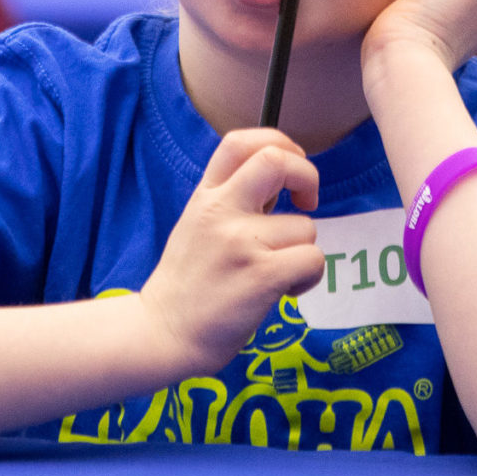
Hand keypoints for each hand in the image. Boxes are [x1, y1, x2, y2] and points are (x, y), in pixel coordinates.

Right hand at [140, 128, 322, 376]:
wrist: (165, 333)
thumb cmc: (190, 283)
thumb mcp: (198, 225)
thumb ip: (233, 200)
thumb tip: (282, 180)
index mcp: (205, 196)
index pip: (239, 142)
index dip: (277, 142)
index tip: (289, 167)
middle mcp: (221, 212)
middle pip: (276, 160)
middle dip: (306, 174)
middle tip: (307, 200)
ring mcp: (240, 243)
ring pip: (306, 227)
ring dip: (302, 251)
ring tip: (276, 274)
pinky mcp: (260, 276)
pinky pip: (312, 259)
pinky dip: (308, 277)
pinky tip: (284, 290)